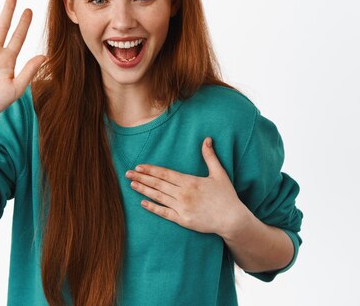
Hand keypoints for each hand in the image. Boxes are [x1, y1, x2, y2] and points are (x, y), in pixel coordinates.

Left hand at [124, 137, 250, 236]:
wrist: (232, 219)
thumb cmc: (226, 196)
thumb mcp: (219, 173)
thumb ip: (210, 156)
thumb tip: (207, 139)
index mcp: (190, 181)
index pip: (165, 174)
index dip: (151, 170)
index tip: (139, 166)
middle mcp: (183, 194)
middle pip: (158, 184)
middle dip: (142, 178)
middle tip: (127, 173)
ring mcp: (182, 208)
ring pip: (158, 197)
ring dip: (143, 190)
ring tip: (131, 184)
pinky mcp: (182, 220)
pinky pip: (164, 213)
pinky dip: (153, 208)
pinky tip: (143, 203)